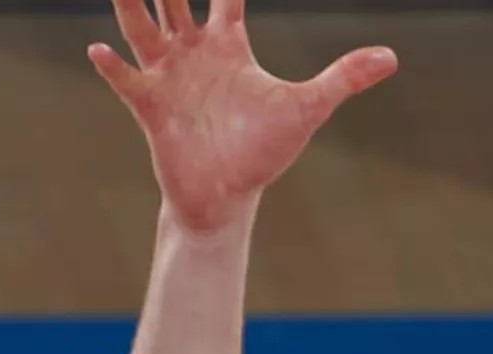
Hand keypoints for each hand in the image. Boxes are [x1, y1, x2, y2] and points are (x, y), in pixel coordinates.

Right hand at [90, 0, 395, 234]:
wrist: (231, 195)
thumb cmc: (264, 149)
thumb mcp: (308, 107)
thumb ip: (345, 77)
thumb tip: (392, 57)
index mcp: (227, 45)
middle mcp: (192, 51)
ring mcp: (167, 75)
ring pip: (141, 25)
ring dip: (131, 3)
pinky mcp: (150, 106)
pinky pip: (126, 79)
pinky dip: (112, 66)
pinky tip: (100, 50)